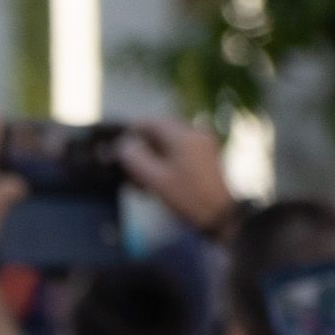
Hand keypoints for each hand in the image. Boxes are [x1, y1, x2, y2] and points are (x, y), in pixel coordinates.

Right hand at [113, 117, 233, 235]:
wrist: (219, 213)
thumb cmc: (185, 196)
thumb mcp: (154, 179)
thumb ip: (135, 158)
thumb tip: (123, 144)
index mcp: (183, 136)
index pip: (151, 122)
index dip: (131, 129)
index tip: (116, 141)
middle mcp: (195, 133)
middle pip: (161, 131)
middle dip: (141, 144)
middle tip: (125, 162)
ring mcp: (202, 143)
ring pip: (169, 141)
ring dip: (152, 153)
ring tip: (139, 174)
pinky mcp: (205, 154)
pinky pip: (180, 149)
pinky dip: (165, 158)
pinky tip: (156, 176)